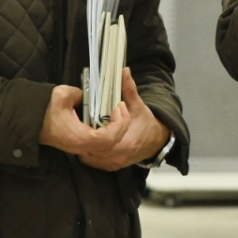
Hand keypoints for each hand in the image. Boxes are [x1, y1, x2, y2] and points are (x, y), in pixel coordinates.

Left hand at [39, 68, 170, 170]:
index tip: (106, 114)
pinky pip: (90, 160)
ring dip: (83, 143)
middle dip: (85, 134)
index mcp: (127, 142)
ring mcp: (112, 163)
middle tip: (81, 121)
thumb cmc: (146, 122)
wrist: (156, 142)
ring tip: (82, 129)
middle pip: (92, 148)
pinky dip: (86, 151)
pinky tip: (86, 139)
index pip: (106, 138)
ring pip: (88, 156)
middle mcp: (118, 156)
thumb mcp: (138, 105)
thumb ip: (129, 89)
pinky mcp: (109, 167)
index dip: (100, 126)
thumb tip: (123, 71)